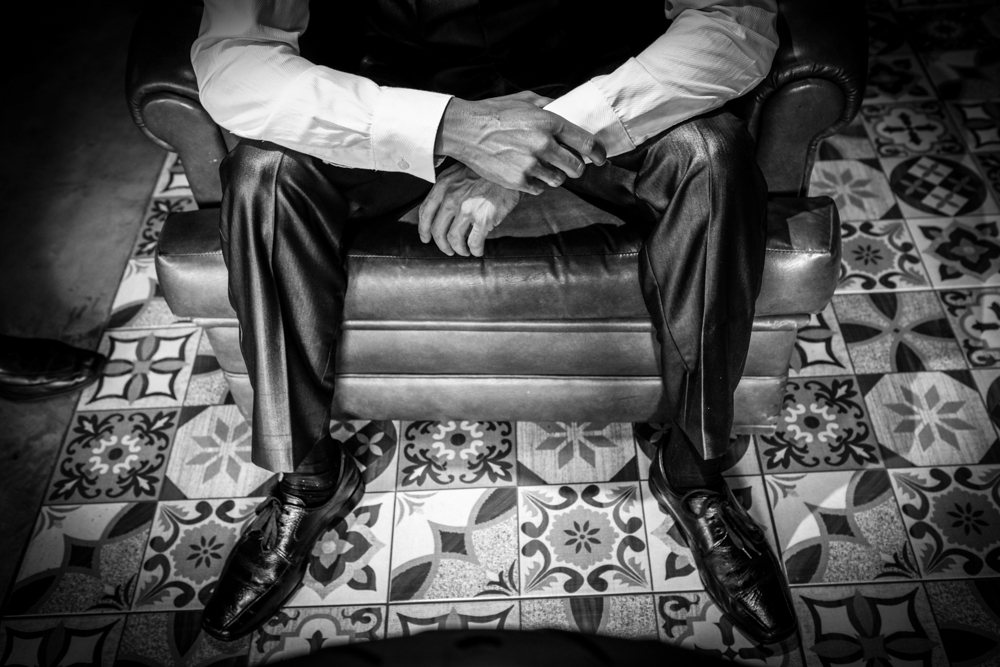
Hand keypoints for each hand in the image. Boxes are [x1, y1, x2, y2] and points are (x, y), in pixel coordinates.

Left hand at [418, 163, 520, 256]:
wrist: (509, 168)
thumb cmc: (487, 171)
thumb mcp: (460, 172)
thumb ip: (448, 188)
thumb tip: (443, 210)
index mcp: (443, 185)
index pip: (425, 212)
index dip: (424, 229)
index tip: (426, 238)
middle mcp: (451, 197)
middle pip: (437, 230)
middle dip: (441, 244)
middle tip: (448, 250)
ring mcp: (466, 208)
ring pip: (453, 239)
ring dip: (458, 249)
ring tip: (464, 251)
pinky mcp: (483, 218)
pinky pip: (474, 242)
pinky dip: (475, 250)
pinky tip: (477, 250)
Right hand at [435, 90, 605, 194]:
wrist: (465, 130)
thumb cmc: (494, 112)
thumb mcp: (525, 100)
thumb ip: (548, 106)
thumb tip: (565, 109)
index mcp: (549, 122)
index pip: (585, 142)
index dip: (598, 153)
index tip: (601, 159)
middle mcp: (543, 144)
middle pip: (576, 167)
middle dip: (575, 168)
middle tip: (569, 166)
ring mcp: (530, 165)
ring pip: (558, 181)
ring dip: (554, 176)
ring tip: (542, 168)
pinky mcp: (517, 181)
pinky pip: (539, 189)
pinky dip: (536, 184)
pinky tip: (526, 173)